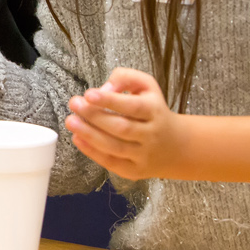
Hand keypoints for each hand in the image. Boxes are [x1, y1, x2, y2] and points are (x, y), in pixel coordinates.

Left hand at [65, 67, 188, 180]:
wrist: (178, 146)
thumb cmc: (154, 110)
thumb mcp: (147, 87)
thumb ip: (126, 78)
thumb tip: (105, 87)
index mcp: (155, 111)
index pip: (133, 107)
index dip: (110, 101)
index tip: (89, 94)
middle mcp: (151, 135)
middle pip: (121, 128)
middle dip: (94, 116)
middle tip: (74, 104)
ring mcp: (144, 155)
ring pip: (115, 147)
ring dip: (89, 134)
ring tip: (71, 121)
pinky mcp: (135, 171)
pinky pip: (112, 163)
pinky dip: (93, 152)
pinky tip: (77, 138)